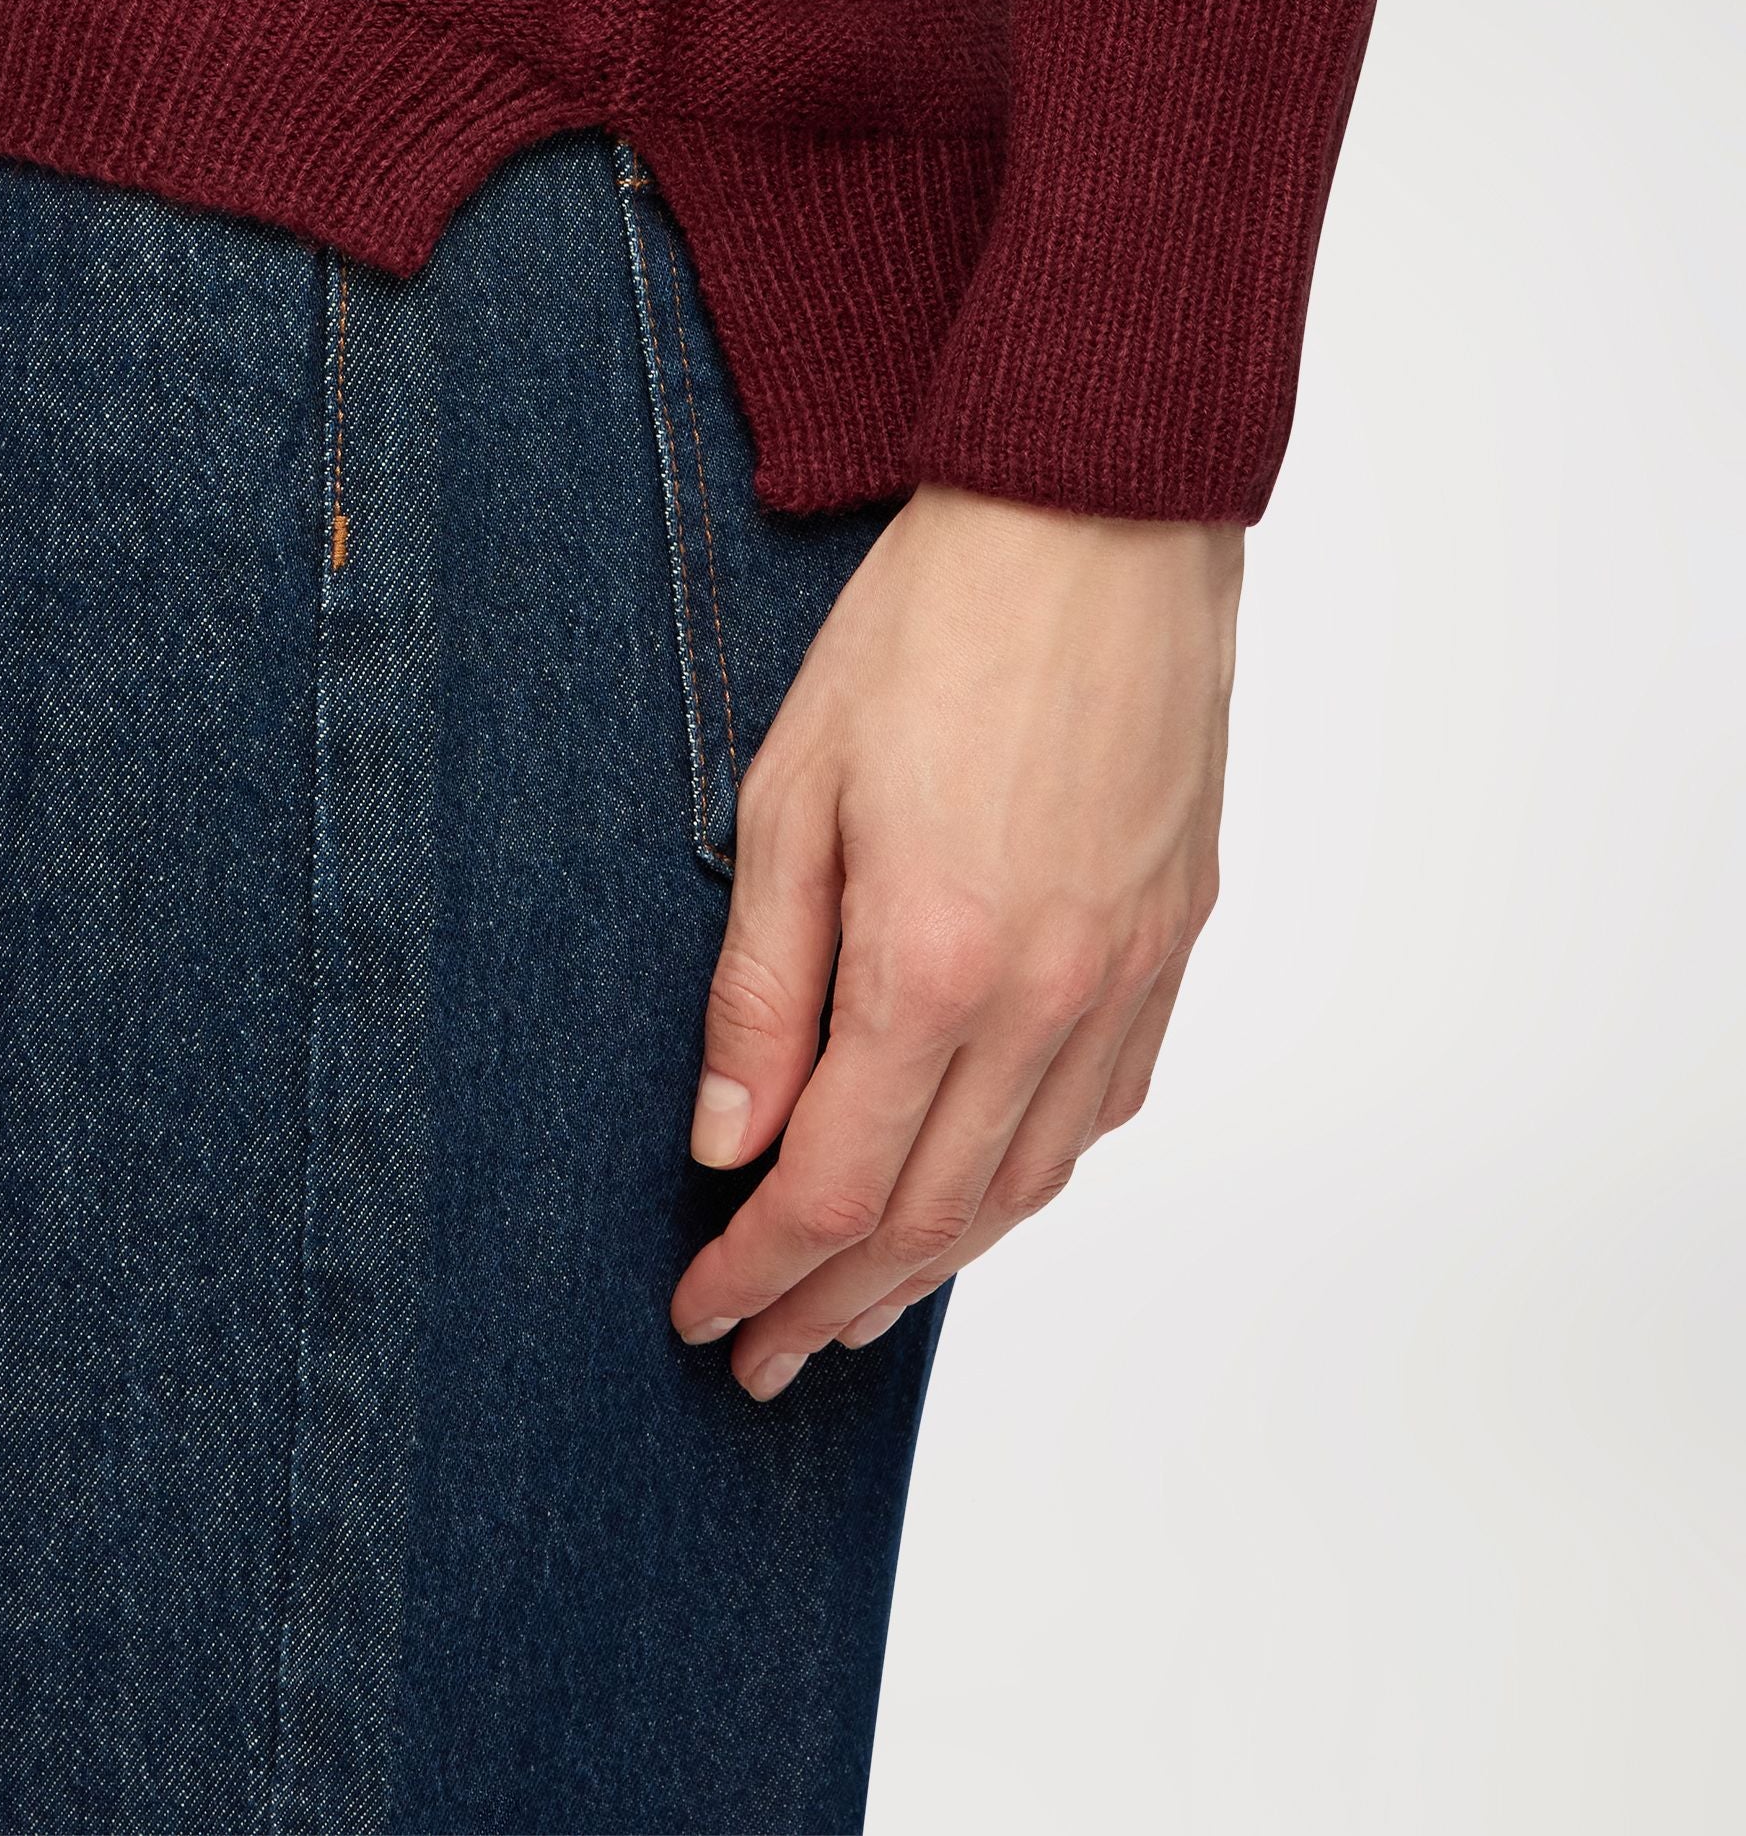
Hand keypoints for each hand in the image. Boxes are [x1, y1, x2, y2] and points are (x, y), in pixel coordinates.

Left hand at [669, 483, 1241, 1398]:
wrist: (1099, 519)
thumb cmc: (931, 629)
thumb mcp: (792, 794)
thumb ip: (763, 986)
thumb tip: (728, 1142)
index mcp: (935, 964)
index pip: (831, 1181)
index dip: (758, 1270)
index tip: (701, 1312)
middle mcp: (1048, 997)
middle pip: (930, 1211)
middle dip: (831, 1300)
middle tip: (762, 1357)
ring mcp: (1127, 974)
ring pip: (1029, 1180)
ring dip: (933, 1265)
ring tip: (860, 1313)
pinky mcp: (1174, 938)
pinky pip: (1105, 1107)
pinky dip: (1031, 1179)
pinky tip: (986, 1196)